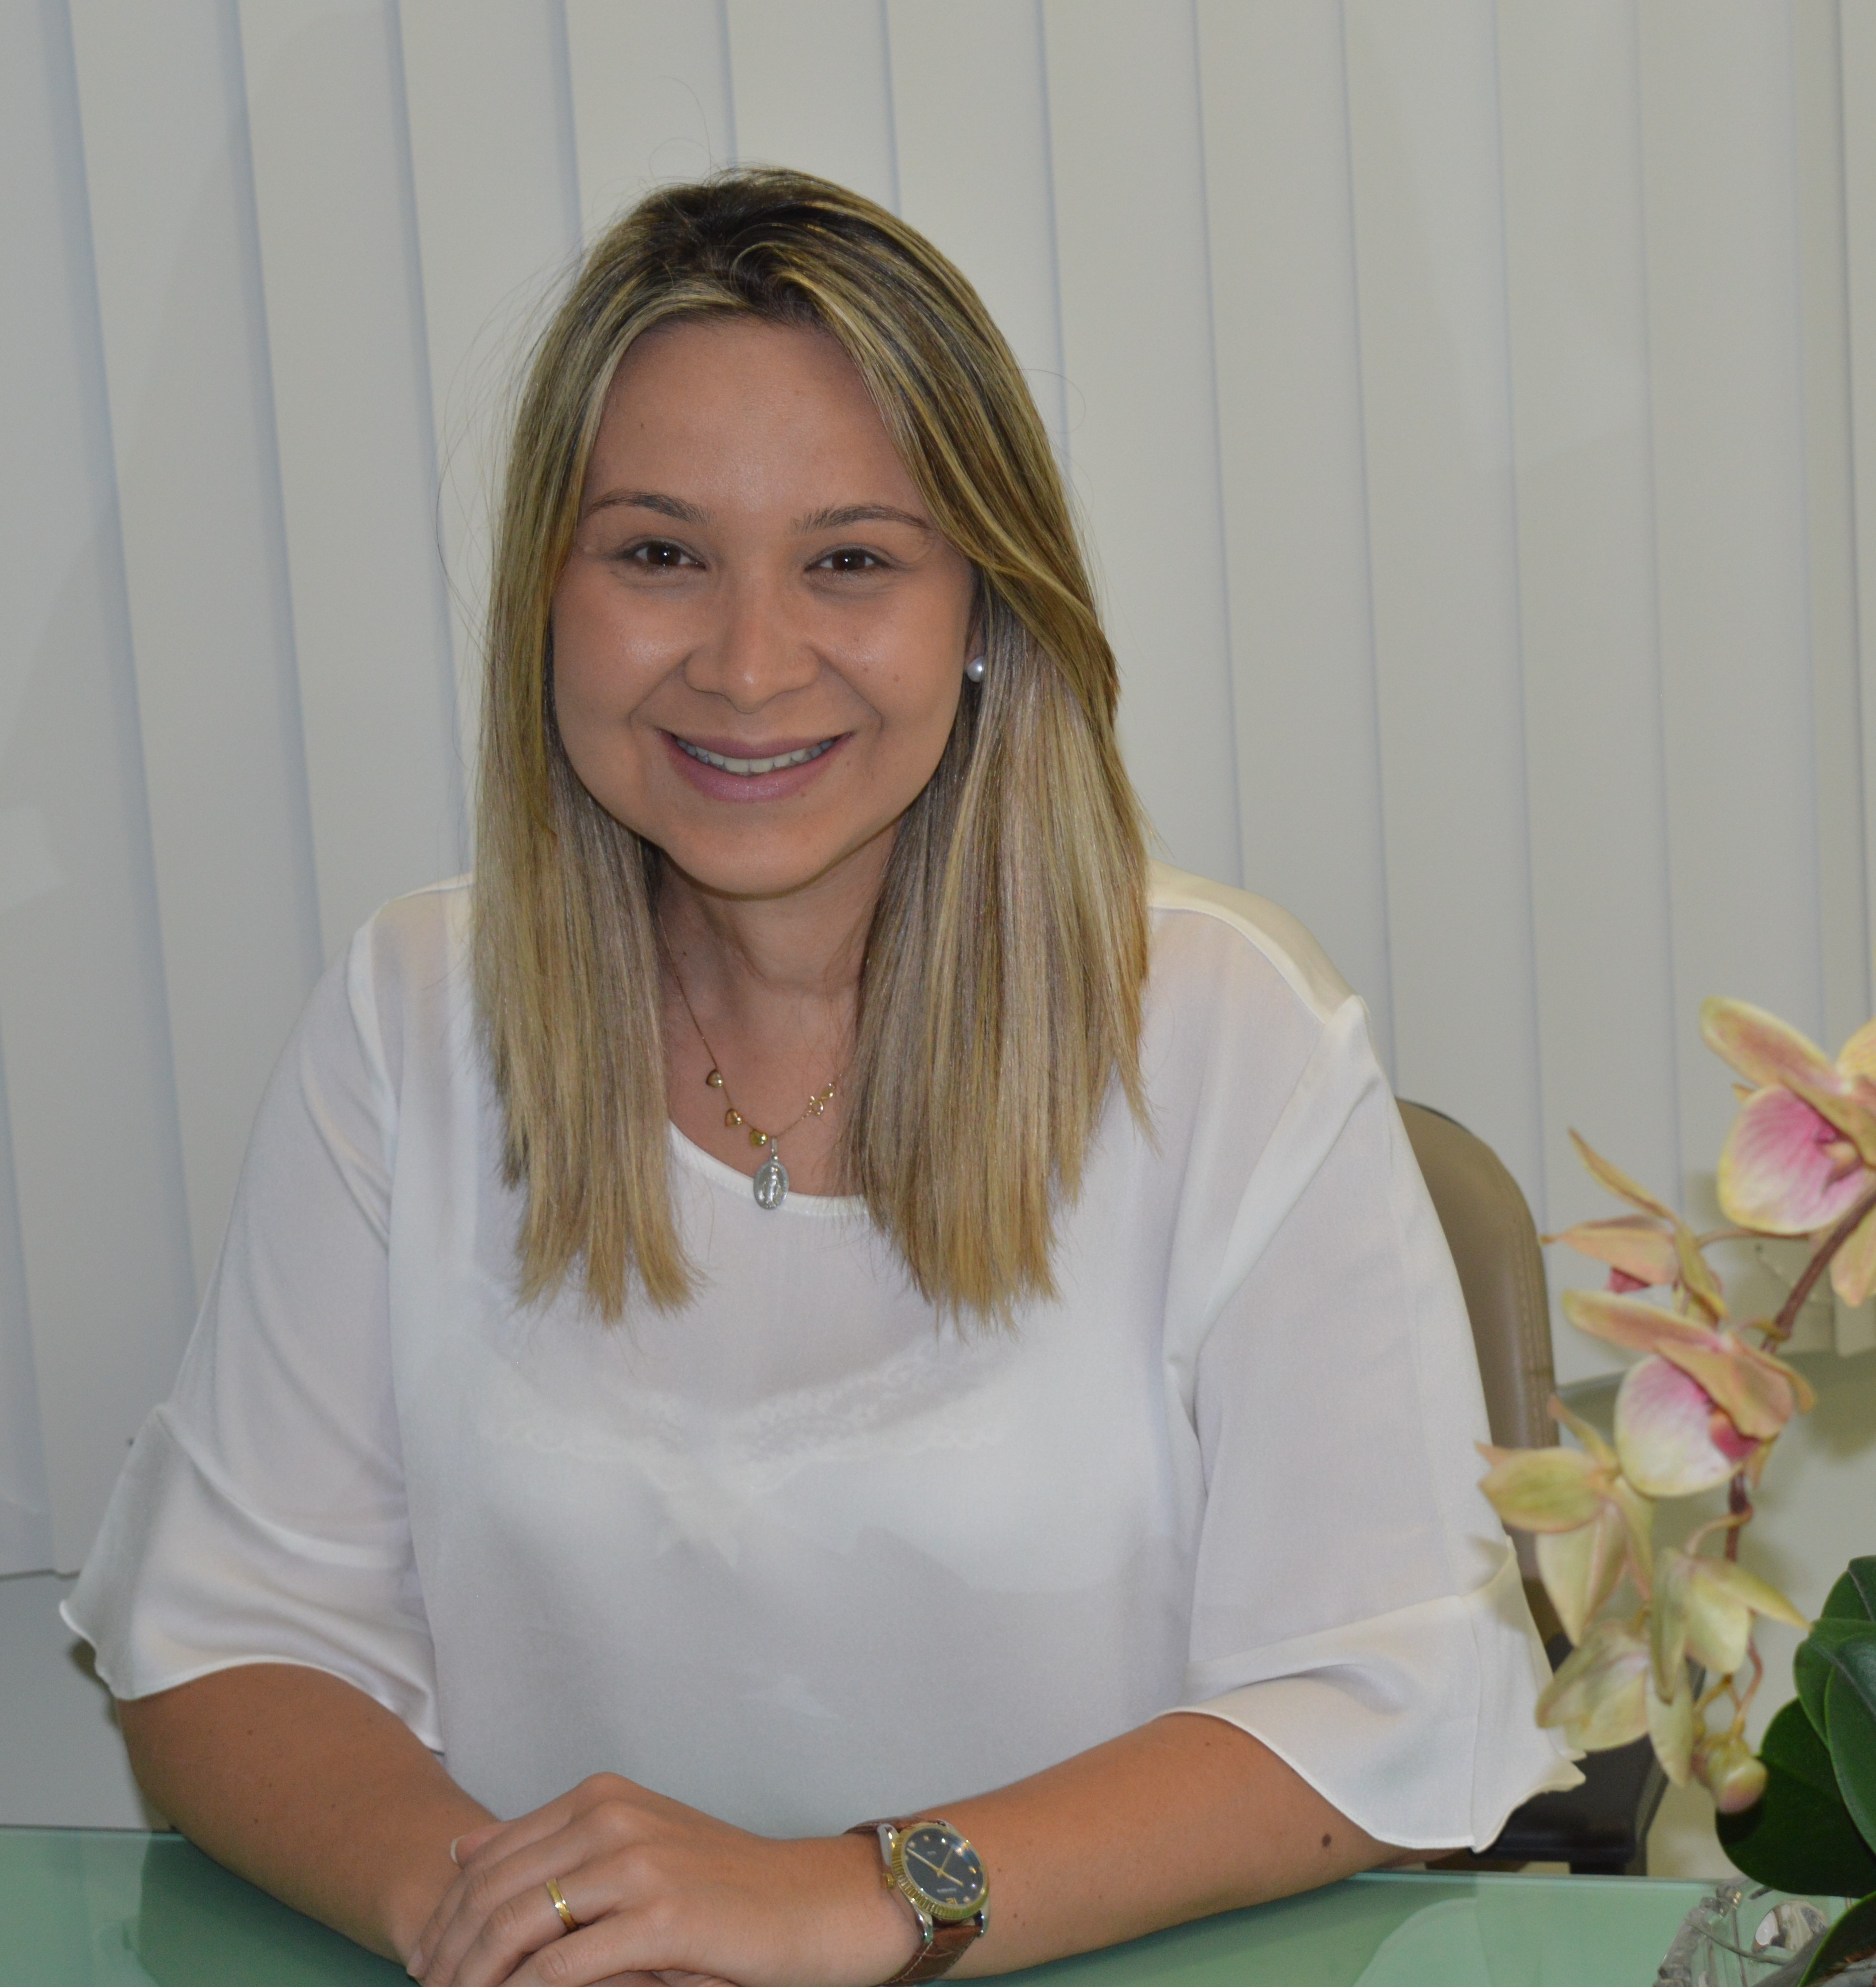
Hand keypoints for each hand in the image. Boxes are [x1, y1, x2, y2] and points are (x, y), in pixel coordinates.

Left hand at [405, 1773, 918, 1986]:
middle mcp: (610, 1816)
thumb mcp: (634, 1846)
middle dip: (447, 1954)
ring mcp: (635, 1864)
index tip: (424, 1961)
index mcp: (599, 1796)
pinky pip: (561, 1968)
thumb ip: (552, 1844)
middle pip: (492, 1894)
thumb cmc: (723, 1887)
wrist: (814, 1903)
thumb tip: (459, 1849)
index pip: (488, 1857)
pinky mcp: (659, 1917)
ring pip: (516, 1929)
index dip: (445, 1915)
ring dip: (474, 1979)